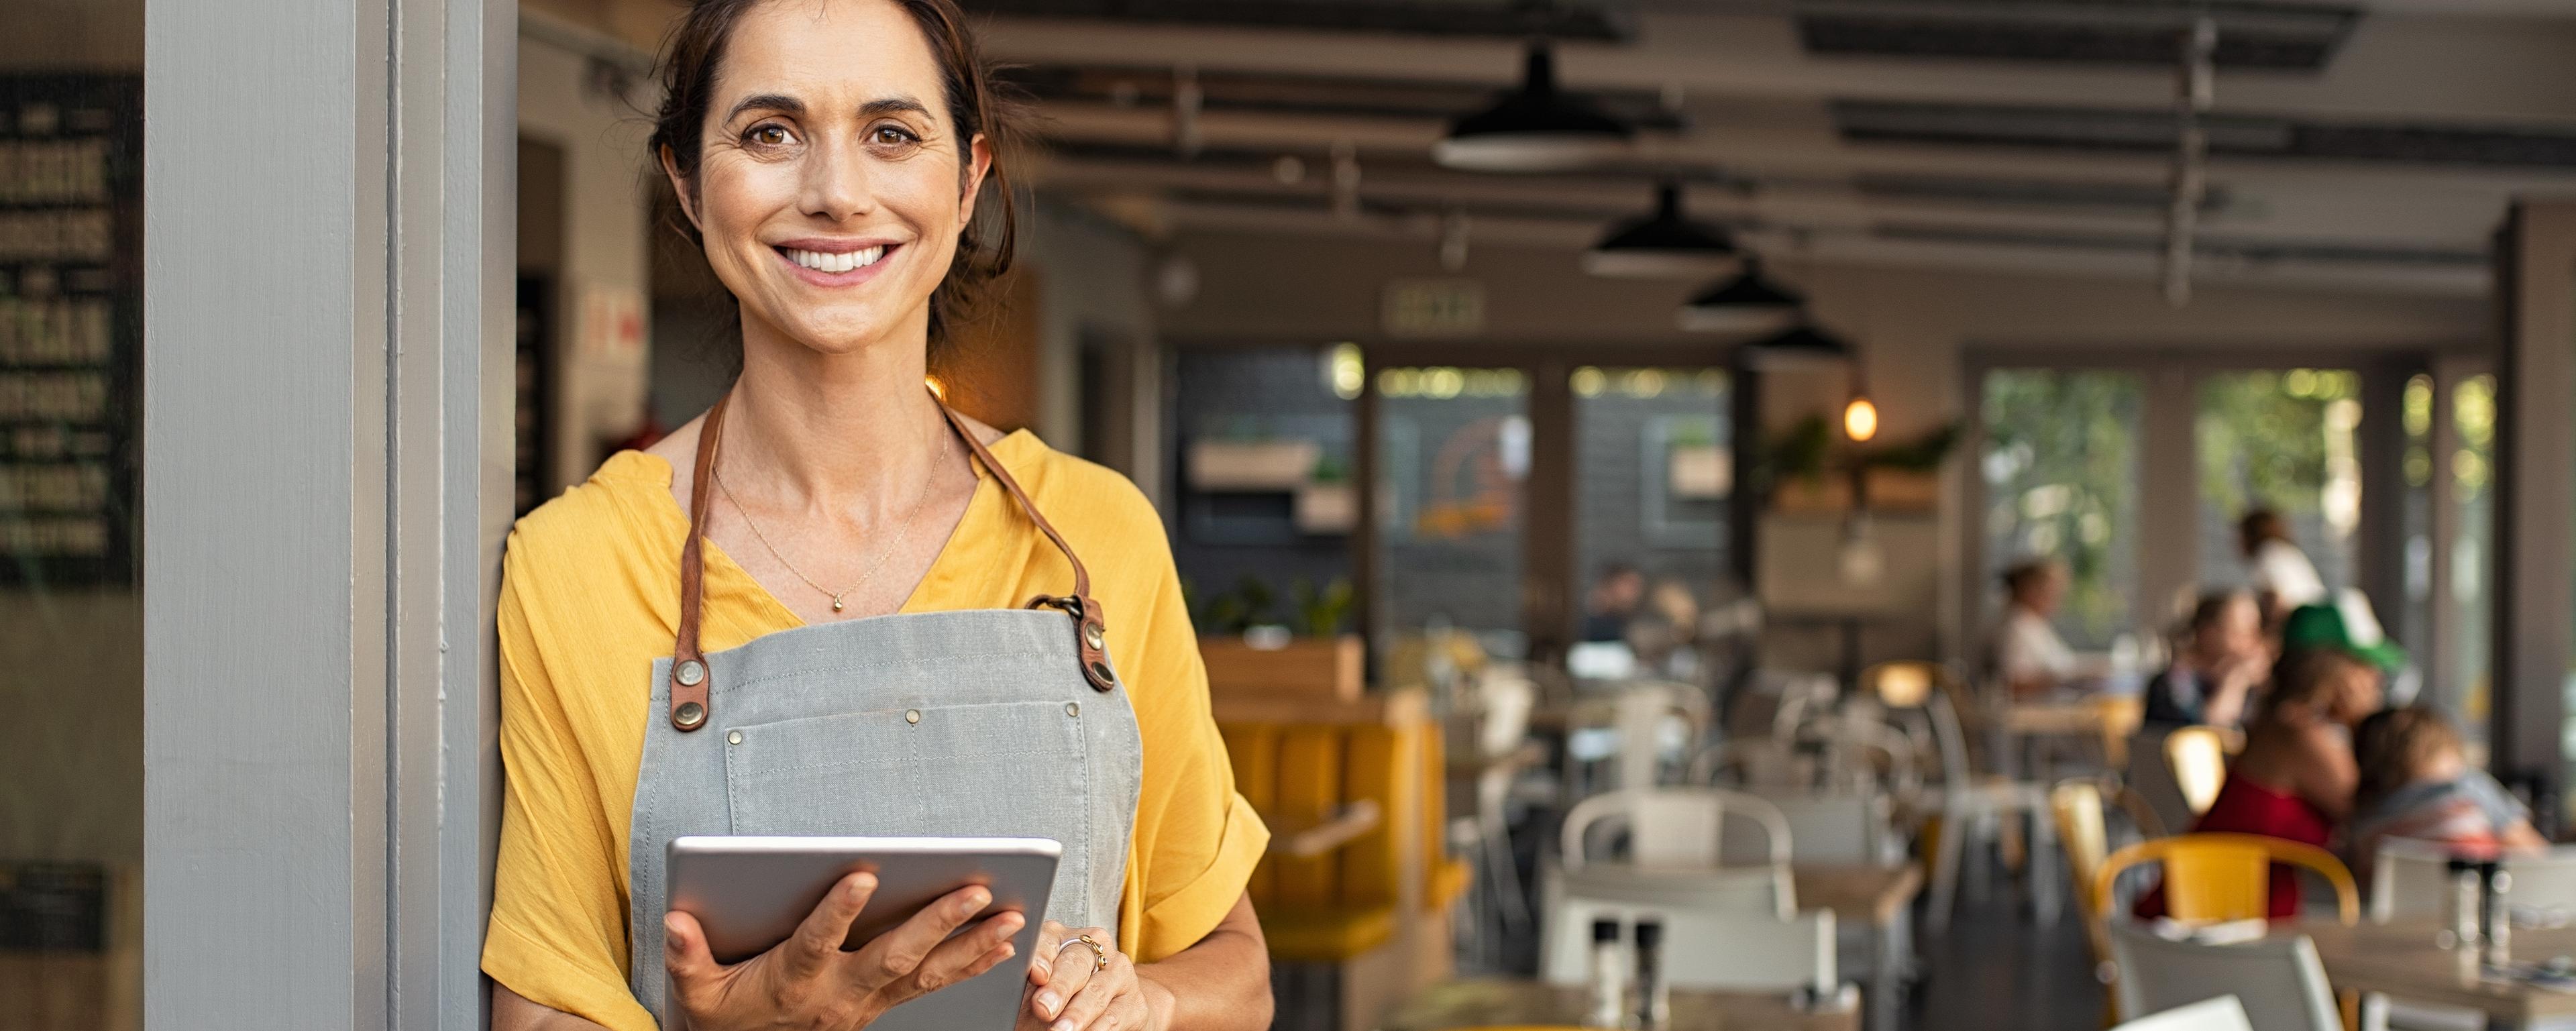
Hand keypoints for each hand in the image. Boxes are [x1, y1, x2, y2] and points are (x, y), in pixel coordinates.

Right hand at [664, 872, 1024, 1030]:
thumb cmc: (723, 1016)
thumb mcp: (695, 992)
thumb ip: (687, 956)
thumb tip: (675, 921)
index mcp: (793, 982)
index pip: (817, 943)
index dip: (837, 911)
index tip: (862, 874)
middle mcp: (839, 993)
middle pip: (892, 956)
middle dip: (937, 923)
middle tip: (976, 891)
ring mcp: (866, 1002)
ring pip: (926, 971)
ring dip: (971, 944)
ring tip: (1012, 916)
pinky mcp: (884, 1004)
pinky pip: (934, 984)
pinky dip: (971, 964)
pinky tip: (1005, 943)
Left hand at [1022, 921, 1166, 1030]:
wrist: (1102, 1014)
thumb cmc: (1057, 1000)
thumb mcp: (1035, 991)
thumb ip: (1023, 987)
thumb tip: (1005, 991)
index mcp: (1062, 938)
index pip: (1050, 939)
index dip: (1042, 955)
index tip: (1036, 974)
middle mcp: (1094, 948)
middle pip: (1076, 963)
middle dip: (1059, 987)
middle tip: (1044, 1008)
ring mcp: (1118, 973)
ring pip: (1096, 991)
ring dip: (1077, 1013)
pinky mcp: (1134, 1000)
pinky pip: (1114, 1016)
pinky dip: (1096, 1029)